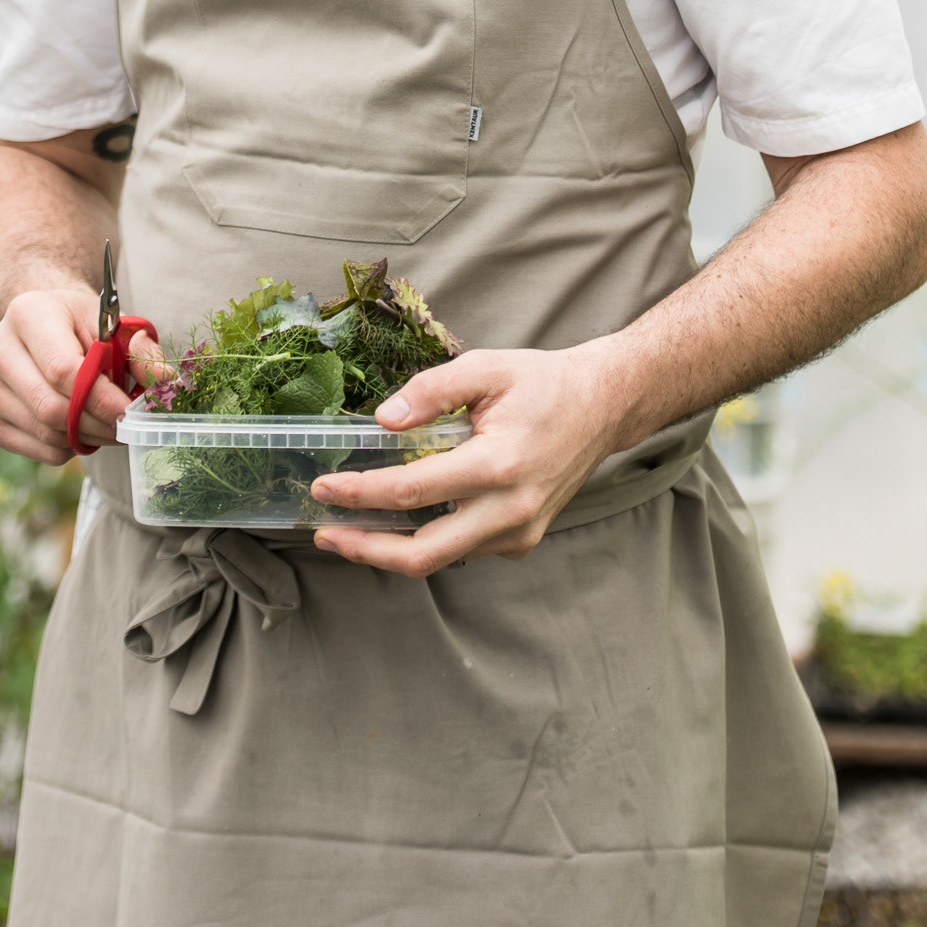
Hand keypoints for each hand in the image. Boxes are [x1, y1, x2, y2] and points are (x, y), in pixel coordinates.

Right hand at [0, 286, 165, 464]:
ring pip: (44, 432)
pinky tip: (79, 428)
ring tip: (107, 425)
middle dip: (98, 424)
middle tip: (126, 427)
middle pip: (51, 407)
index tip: (131, 413)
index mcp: (28, 312)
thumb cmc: (84, 326)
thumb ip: (142, 351)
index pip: (64, 370)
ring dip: (86, 438)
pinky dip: (66, 448)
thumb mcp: (116, 325)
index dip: (102, 399)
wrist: (44, 325)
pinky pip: (35, 449)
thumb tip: (165, 383)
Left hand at [309, 344, 621, 575]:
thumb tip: (382, 419)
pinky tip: (399, 521)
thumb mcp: (485, 368)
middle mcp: (510, 511)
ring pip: (441, 558)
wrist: (603, 406)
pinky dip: (427, 539)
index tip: (323, 487)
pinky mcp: (522, 540)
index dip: (360, 493)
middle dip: (366, 548)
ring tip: (350, 531)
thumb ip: (431, 389)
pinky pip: (464, 549)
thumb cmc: (542, 383)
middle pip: (423, 553)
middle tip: (325, 533)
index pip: (411, 490)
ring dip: (391, 549)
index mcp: (497, 465)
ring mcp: (519, 533)